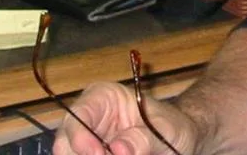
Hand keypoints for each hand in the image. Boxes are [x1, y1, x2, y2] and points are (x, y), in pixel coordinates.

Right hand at [52, 81, 197, 154]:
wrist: (182, 142)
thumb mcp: (166, 128)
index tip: (98, 154)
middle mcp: (89, 121)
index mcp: (104, 98)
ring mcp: (88, 145)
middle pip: (65, 144)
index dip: (80, 137)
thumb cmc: (174, 126)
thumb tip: (118, 149)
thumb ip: (144, 138)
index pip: (79, 114)